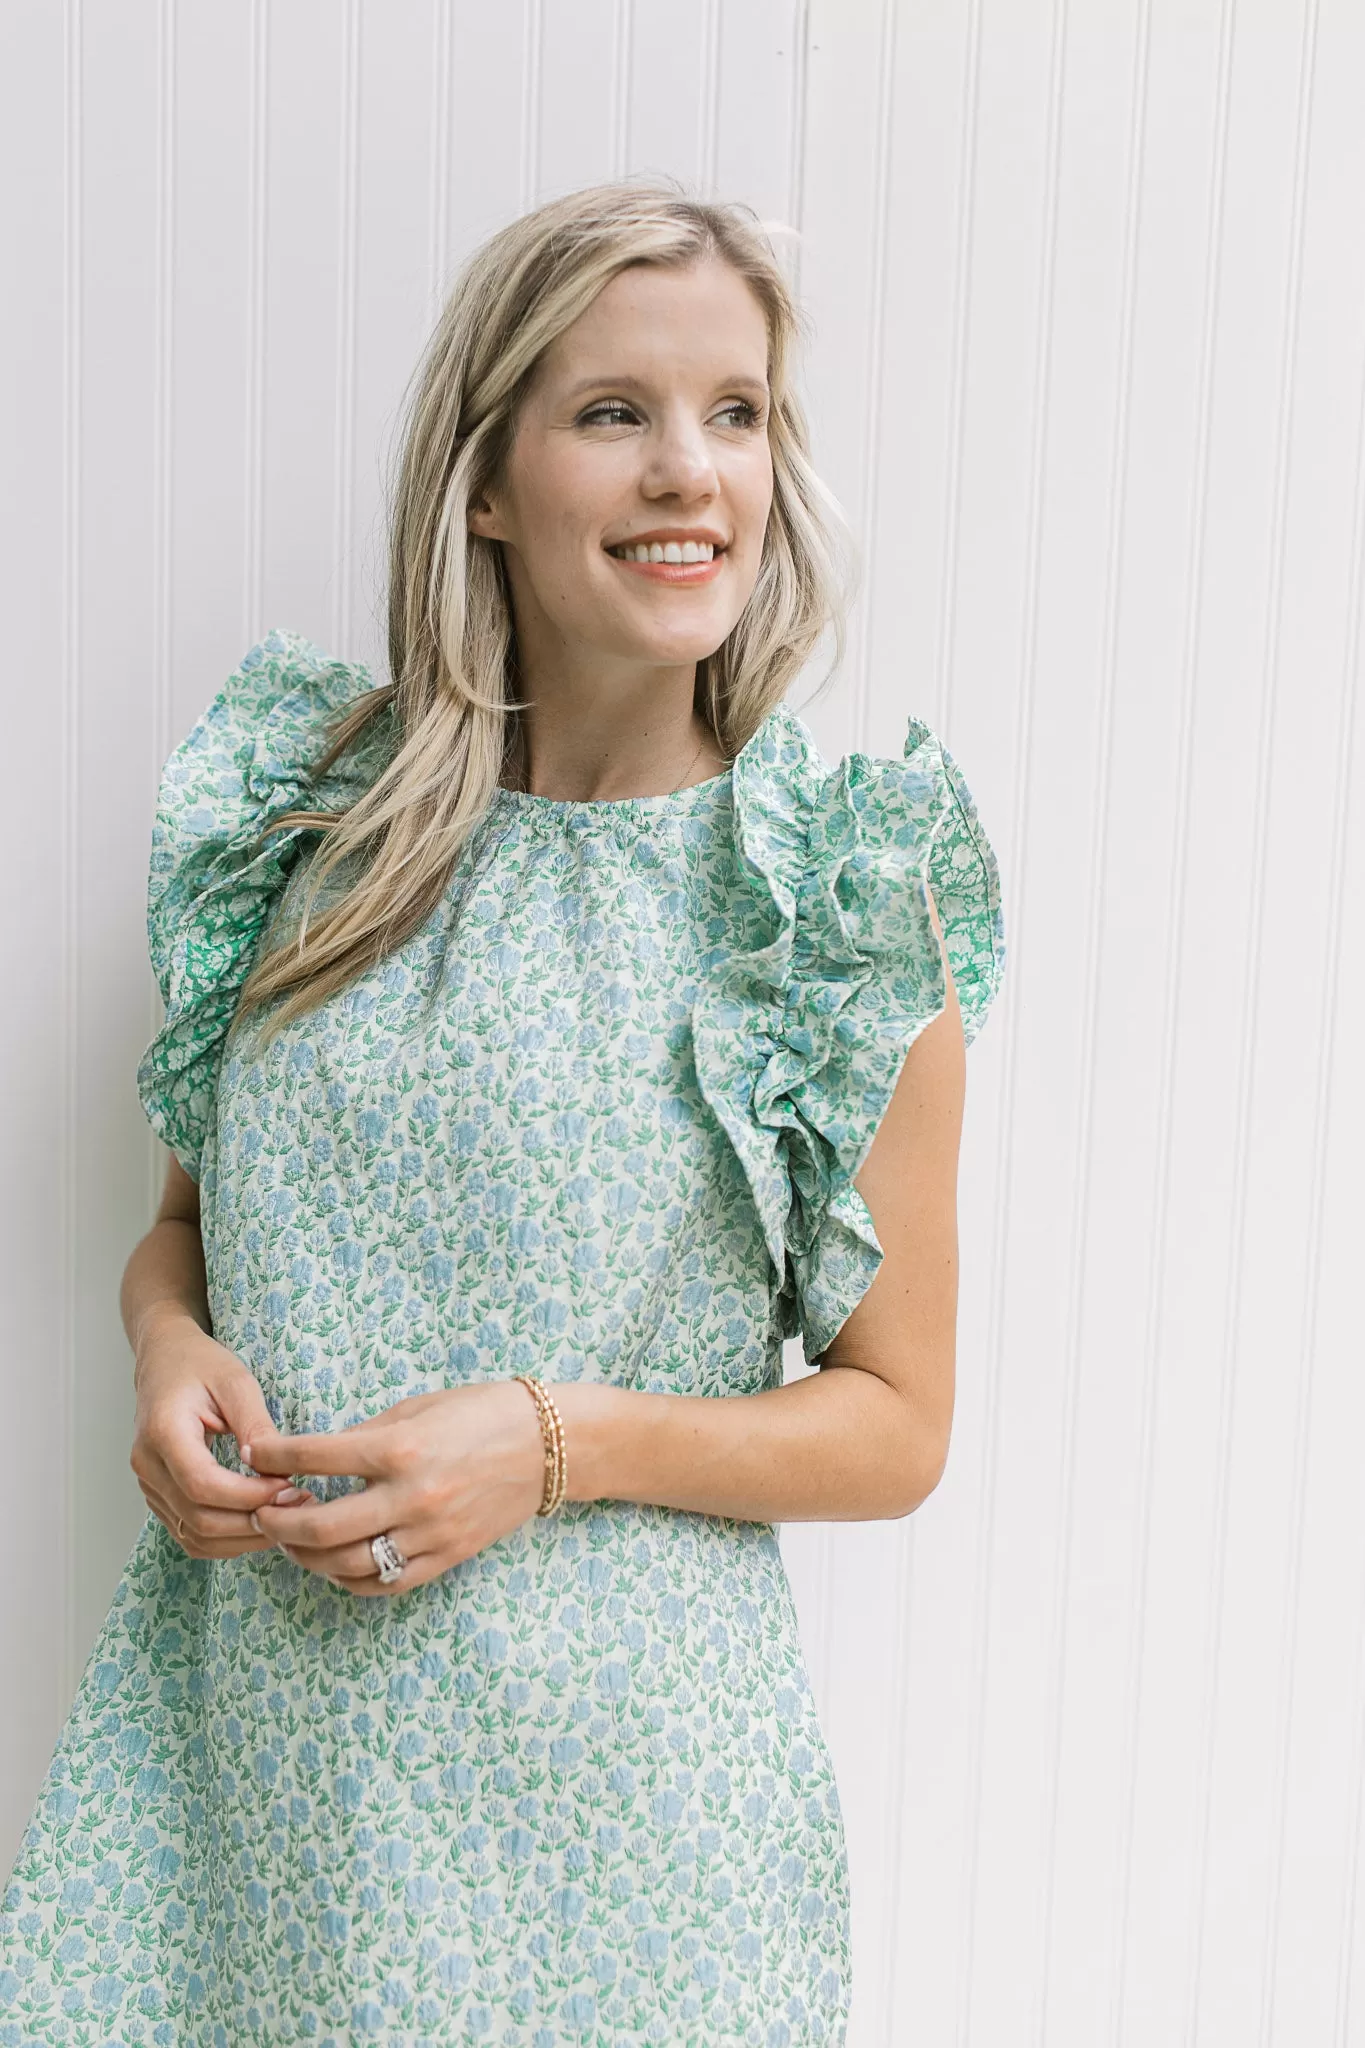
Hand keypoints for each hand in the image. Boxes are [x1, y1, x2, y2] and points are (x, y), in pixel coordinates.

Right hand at [130, 1312, 310, 1556]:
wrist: (165, 1361)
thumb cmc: (200, 1365)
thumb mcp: (236, 1382)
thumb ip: (255, 1425)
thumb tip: (274, 1469)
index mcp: (163, 1431)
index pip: (203, 1484)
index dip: (249, 1496)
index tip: (290, 1488)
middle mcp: (148, 1465)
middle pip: (198, 1518)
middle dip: (252, 1522)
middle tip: (298, 1505)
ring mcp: (149, 1486)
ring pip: (193, 1535)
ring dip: (242, 1538)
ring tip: (286, 1517)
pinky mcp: (159, 1497)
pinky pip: (189, 1534)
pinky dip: (226, 1540)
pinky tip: (259, 1522)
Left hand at [244, 1380, 547, 1594]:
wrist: (549, 1445)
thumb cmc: (482, 1412)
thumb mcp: (418, 1407)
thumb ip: (366, 1436)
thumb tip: (316, 1458)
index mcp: (402, 1448)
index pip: (317, 1457)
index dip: (276, 1456)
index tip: (255, 1454)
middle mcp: (412, 1496)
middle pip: (321, 1526)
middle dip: (278, 1522)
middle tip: (261, 1512)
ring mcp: (430, 1534)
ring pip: (346, 1564)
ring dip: (307, 1556)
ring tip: (291, 1539)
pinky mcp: (446, 1558)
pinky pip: (384, 1584)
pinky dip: (349, 1579)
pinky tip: (333, 1562)